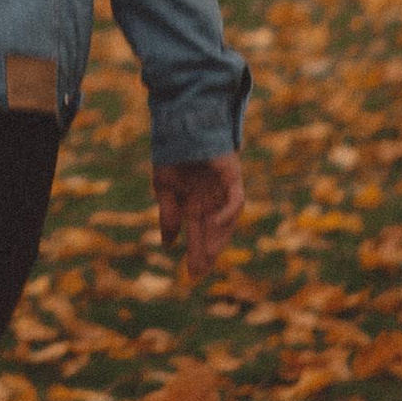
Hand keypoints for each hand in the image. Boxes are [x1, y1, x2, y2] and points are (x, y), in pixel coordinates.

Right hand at [154, 153, 244, 281]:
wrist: (182, 125)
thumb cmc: (173, 154)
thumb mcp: (165, 188)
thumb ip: (168, 215)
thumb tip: (167, 245)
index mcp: (195, 203)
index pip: (198, 234)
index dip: (196, 254)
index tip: (192, 275)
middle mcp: (211, 200)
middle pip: (212, 233)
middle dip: (206, 252)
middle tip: (198, 272)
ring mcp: (223, 190)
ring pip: (227, 221)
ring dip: (218, 239)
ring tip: (207, 256)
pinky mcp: (232, 177)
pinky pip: (236, 199)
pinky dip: (228, 213)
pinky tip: (216, 223)